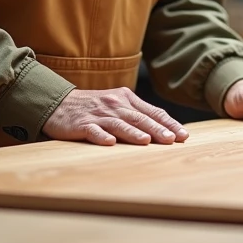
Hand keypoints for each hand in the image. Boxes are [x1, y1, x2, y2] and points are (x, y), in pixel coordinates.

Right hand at [42, 88, 189, 145]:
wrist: (59, 103)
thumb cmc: (94, 107)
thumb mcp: (118, 105)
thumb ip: (138, 115)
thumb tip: (166, 129)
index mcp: (127, 99)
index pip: (153, 112)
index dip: (169, 123)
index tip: (183, 135)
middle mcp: (115, 104)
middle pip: (140, 118)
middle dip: (157, 129)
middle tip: (172, 139)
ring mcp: (98, 114)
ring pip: (119, 123)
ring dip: (134, 133)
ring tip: (147, 141)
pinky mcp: (81, 123)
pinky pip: (93, 130)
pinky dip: (101, 136)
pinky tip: (110, 143)